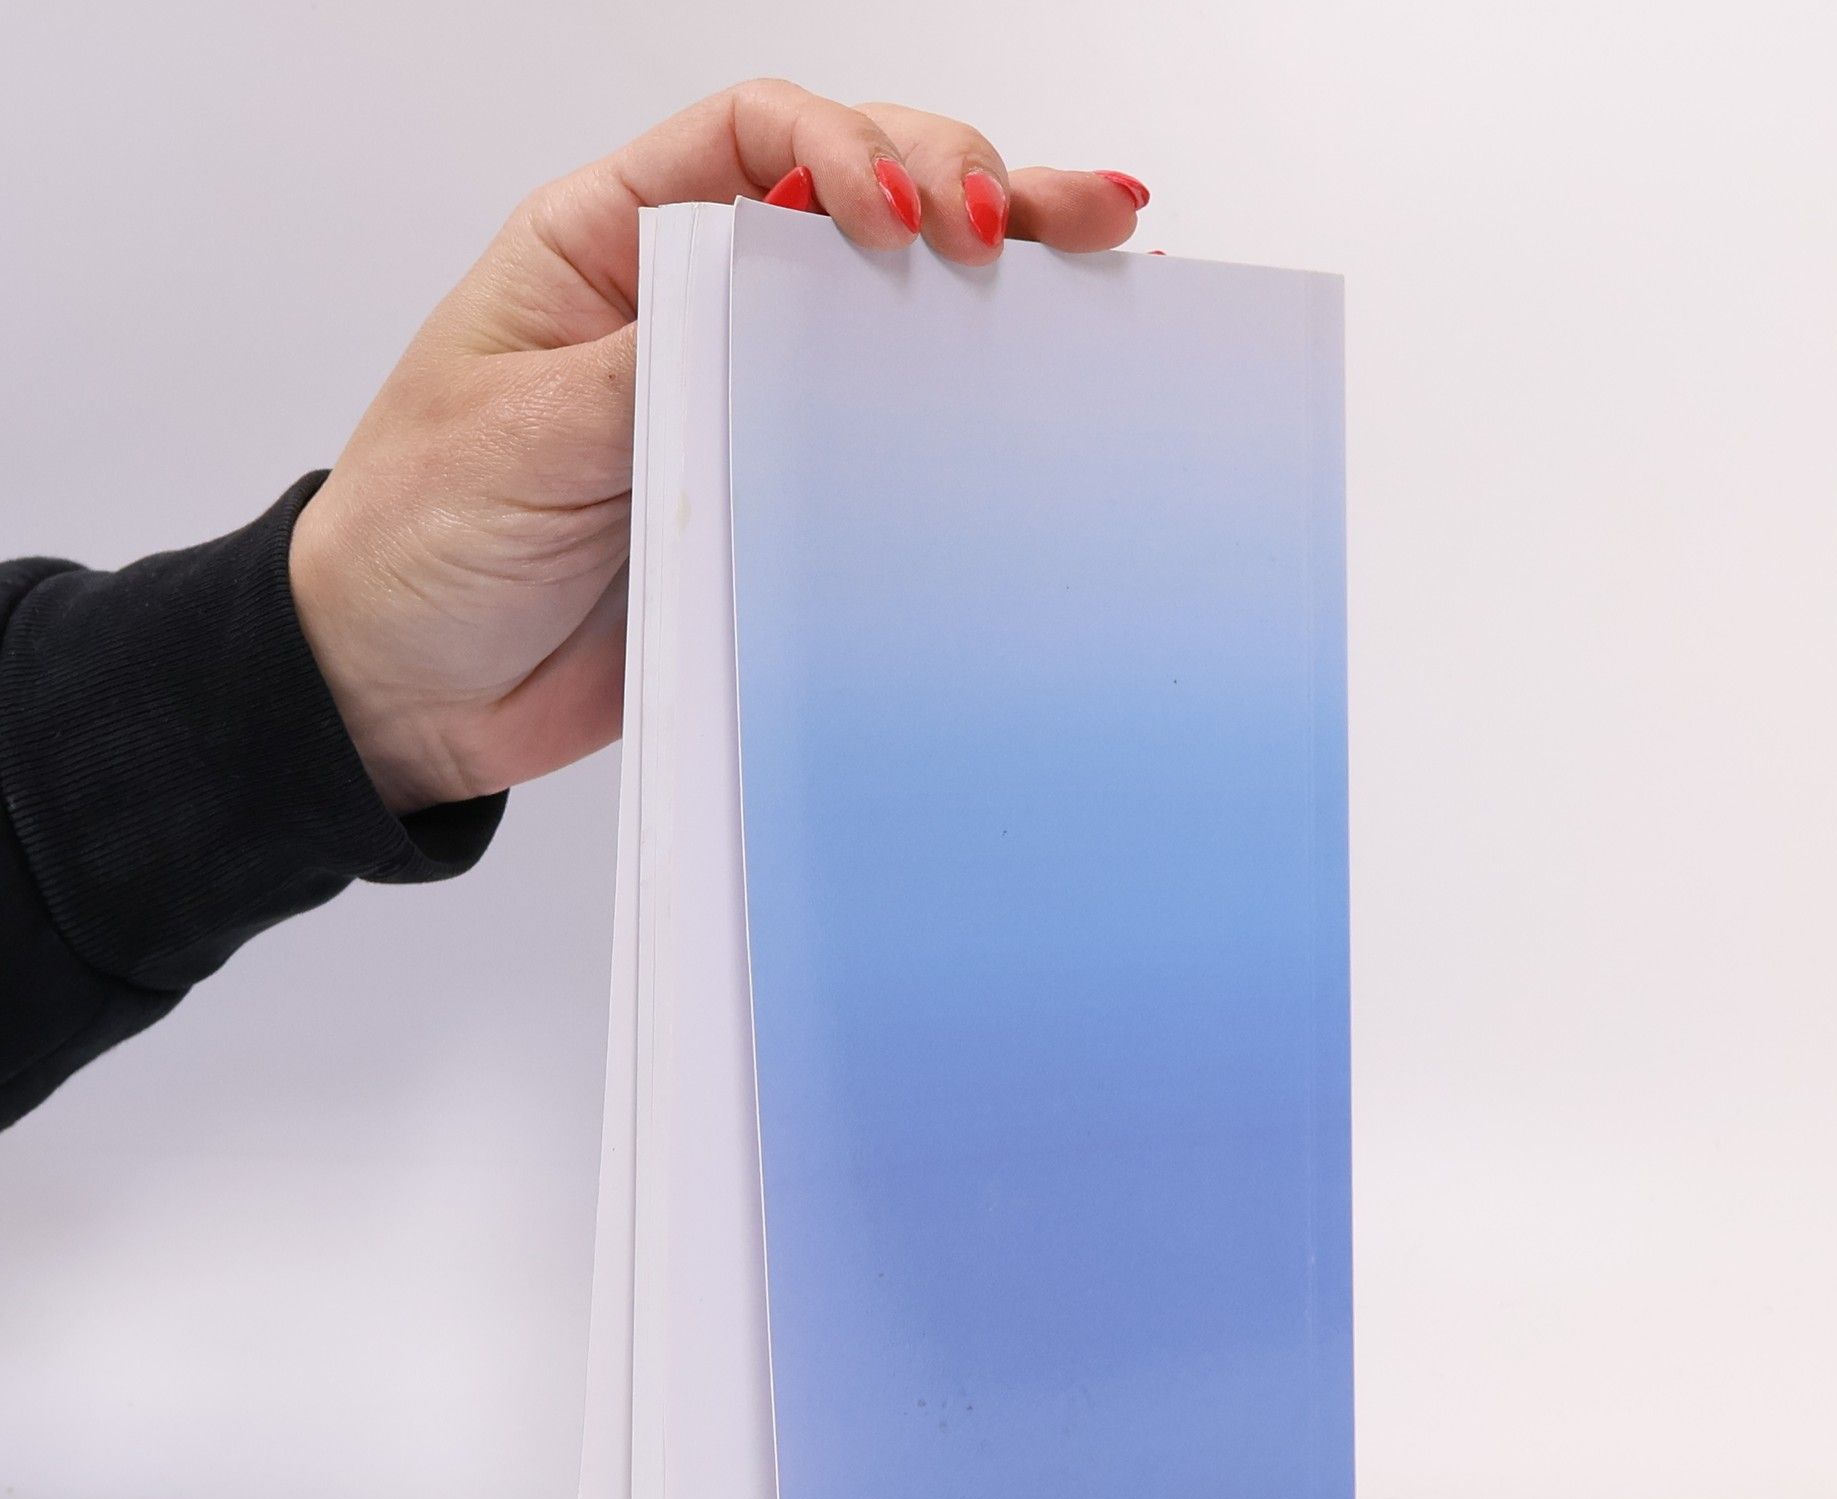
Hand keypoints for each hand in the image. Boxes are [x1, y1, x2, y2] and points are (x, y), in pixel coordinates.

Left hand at [288, 80, 1149, 814]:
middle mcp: (690, 305)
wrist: (408, 695)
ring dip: (998, 264)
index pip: (752, 138)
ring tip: (1102, 241)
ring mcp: (744, 399)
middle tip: (1031, 223)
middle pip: (847, 198)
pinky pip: (881, 435)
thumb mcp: (517, 435)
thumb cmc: (420, 543)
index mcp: (608, 245)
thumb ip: (651, 365)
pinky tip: (1049, 359)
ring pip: (887, 309)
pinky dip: (966, 399)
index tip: (894, 223)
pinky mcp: (776, 494)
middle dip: (956, 182)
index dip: (842, 151)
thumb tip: (784, 309)